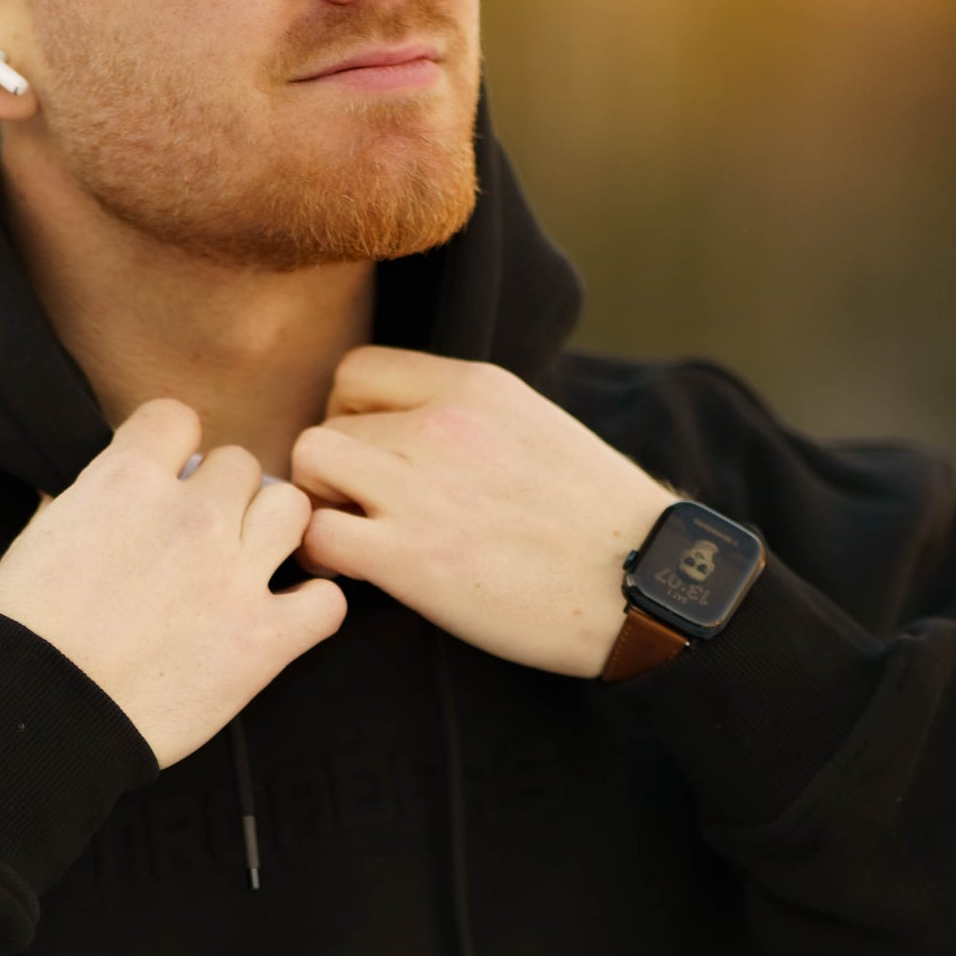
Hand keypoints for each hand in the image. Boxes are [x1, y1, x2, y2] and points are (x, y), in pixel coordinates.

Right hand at [0, 400, 345, 765]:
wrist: (40, 713)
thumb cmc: (26, 632)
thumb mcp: (43, 532)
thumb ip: (93, 494)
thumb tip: (119, 481)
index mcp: (129, 480)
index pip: (178, 418)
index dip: (172, 447)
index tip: (167, 476)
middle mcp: (193, 516)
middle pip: (241, 464)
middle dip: (223, 494)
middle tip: (200, 536)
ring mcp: (235, 576)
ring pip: (293, 508)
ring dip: (273, 531)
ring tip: (250, 562)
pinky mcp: (264, 640)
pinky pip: (326, 600)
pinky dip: (310, 607)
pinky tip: (283, 616)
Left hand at [291, 348, 671, 676]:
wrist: (647, 585)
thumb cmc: (600, 519)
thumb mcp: (537, 427)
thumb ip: (470, 416)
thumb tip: (415, 427)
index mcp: (474, 387)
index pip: (357, 370)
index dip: (349, 415)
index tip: (372, 457)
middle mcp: (441, 426)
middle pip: (326, 421)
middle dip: (333, 467)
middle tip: (361, 507)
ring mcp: (422, 490)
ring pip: (308, 464)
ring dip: (317, 502)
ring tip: (353, 535)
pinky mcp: (411, 557)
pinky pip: (317, 533)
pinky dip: (321, 555)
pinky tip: (354, 573)